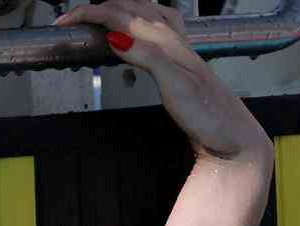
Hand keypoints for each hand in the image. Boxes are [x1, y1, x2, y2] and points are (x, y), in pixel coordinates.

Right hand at [55, 0, 271, 163]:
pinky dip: (141, 18)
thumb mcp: (175, 87)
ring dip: (119, 8)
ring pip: (146, 12)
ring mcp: (181, 50)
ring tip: (98, 16)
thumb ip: (148, 57)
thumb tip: (115, 37)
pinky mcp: (184, 62)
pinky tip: (140, 28)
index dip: (89, 14)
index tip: (63, 24)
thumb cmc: (210, 117)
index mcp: (167, 42)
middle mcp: (175, 40)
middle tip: (73, 20)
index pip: (120, 15)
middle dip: (99, 8)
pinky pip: (160, 26)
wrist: (236, 138)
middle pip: (130, 7)